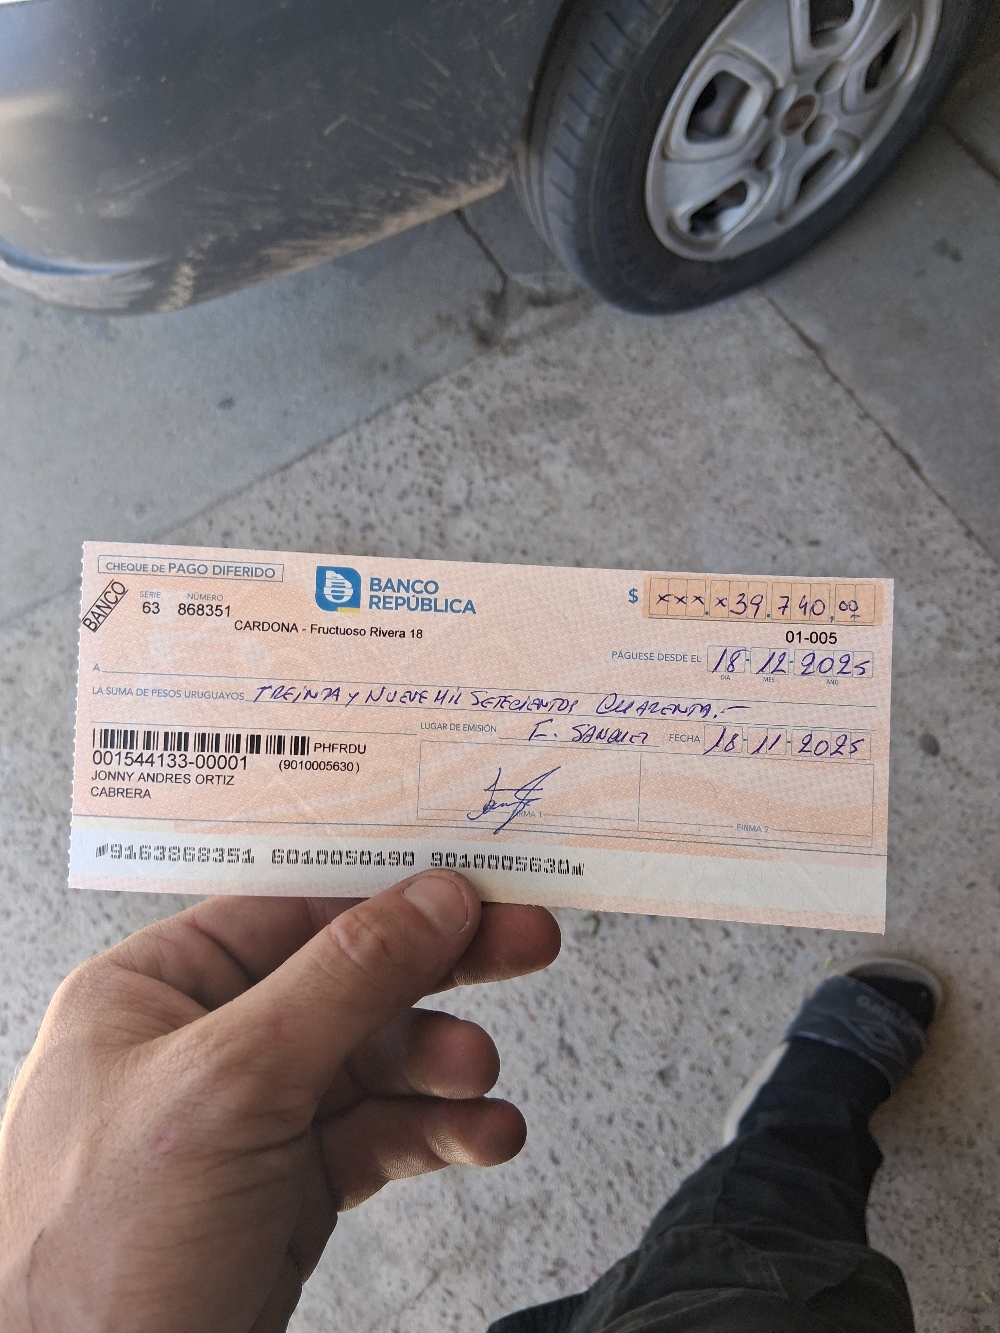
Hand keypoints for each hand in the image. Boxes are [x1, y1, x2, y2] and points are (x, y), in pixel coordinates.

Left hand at [0, 873, 559, 1332]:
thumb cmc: (94, 1254)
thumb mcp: (231, 1081)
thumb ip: (344, 979)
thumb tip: (431, 900)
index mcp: (156, 988)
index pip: (291, 907)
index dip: (386, 890)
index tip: (469, 881)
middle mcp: (206, 1043)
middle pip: (349, 978)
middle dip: (440, 967)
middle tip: (523, 943)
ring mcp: (253, 1118)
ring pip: (376, 1061)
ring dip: (440, 1063)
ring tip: (478, 1075)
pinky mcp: (291, 1187)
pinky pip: (382, 1134)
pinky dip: (437, 1131)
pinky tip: (481, 1132)